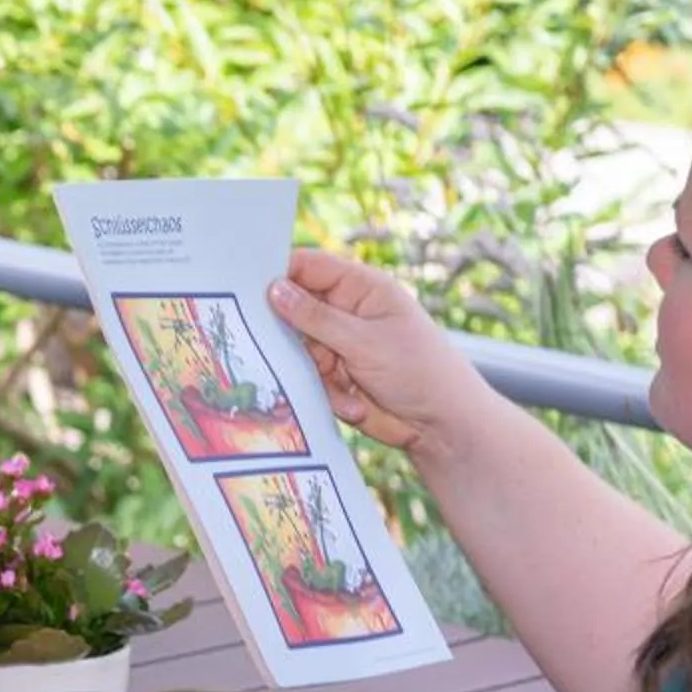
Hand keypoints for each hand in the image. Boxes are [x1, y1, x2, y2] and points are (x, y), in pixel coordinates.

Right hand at [267, 248, 496, 457]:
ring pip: (300, 351)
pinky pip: (310, 379)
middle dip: (295, 337)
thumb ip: (316, 317)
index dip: (279, 275)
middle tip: (305, 354)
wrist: (443, 424)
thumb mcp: (365, 340)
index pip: (309, 267)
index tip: (248, 292)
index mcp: (362, 288)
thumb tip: (274, 290)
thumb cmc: (420, 370)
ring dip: (317, 373)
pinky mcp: (339, 376)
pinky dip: (328, 393)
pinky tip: (356, 404)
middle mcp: (349, 312)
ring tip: (347, 387)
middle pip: (296, 312)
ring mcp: (342, 345)